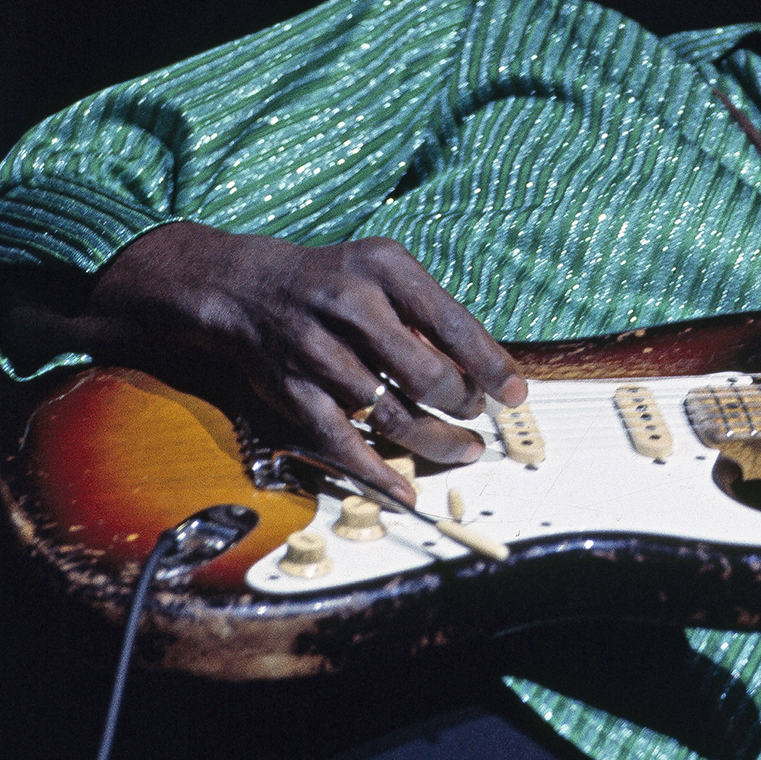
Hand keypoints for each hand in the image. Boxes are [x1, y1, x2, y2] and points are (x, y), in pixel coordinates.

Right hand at [45, 222, 525, 503]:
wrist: (245, 288)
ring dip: (435, 439)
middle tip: (478, 415)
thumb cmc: (335, 280)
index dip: (491, 365)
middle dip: (462, 403)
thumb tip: (483, 369)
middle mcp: (349, 307)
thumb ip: (430, 311)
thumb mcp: (385, 270)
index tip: (515, 394)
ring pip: (390, 413)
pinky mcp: (292, 391)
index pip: (453, 324)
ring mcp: (317, 352)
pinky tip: (406, 490)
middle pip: (425, 374)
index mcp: (384, 269)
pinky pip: (341, 441)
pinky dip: (377, 471)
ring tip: (464, 450)